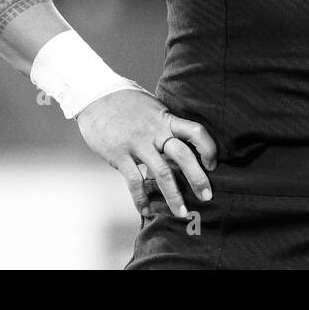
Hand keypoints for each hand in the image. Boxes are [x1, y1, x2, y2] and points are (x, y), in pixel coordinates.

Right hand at [76, 88, 217, 218]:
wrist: (96, 95)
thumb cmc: (128, 104)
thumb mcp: (154, 109)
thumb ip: (167, 127)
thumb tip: (184, 147)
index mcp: (166, 119)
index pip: (196, 131)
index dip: (208, 148)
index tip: (213, 164)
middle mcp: (155, 131)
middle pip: (184, 155)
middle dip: (198, 178)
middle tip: (207, 196)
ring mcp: (137, 143)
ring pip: (162, 173)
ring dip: (174, 195)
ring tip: (182, 213)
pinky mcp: (119, 154)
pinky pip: (134, 181)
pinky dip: (141, 198)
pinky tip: (146, 209)